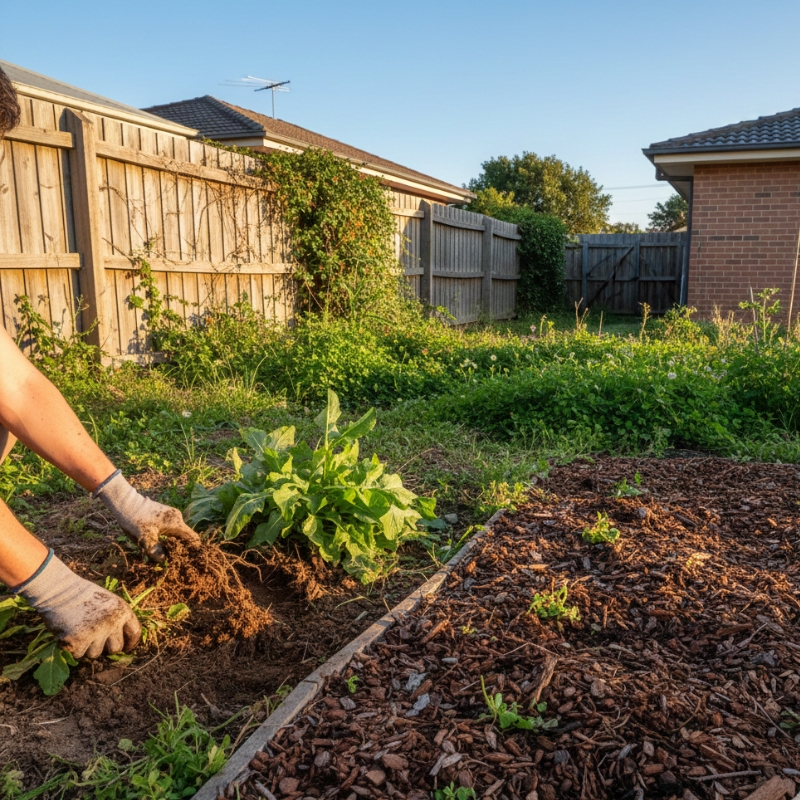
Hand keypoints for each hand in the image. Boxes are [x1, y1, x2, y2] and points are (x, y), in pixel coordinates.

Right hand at [17, 552, 140, 657]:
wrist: (59, 590)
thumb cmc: (82, 595)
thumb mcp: (107, 602)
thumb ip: (115, 619)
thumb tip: (120, 644)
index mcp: (122, 611)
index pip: (134, 633)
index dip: (130, 643)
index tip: (126, 648)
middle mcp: (112, 623)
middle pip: (116, 648)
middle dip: (106, 648)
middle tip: (95, 641)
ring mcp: (96, 633)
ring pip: (95, 653)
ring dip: (86, 647)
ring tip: (78, 630)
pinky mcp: (78, 642)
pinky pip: (78, 654)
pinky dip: (71, 648)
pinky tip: (67, 633)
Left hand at [94, 471, 200, 561]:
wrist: (125, 503)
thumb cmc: (136, 520)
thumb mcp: (144, 538)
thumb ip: (155, 550)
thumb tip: (164, 561)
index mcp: (176, 523)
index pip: (193, 538)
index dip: (192, 549)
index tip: (186, 559)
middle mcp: (177, 518)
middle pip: (185, 536)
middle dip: (180, 548)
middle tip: (171, 559)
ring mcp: (172, 515)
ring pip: (177, 533)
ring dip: (172, 543)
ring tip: (163, 553)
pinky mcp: (165, 515)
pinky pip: (171, 528)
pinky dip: (167, 537)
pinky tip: (158, 542)